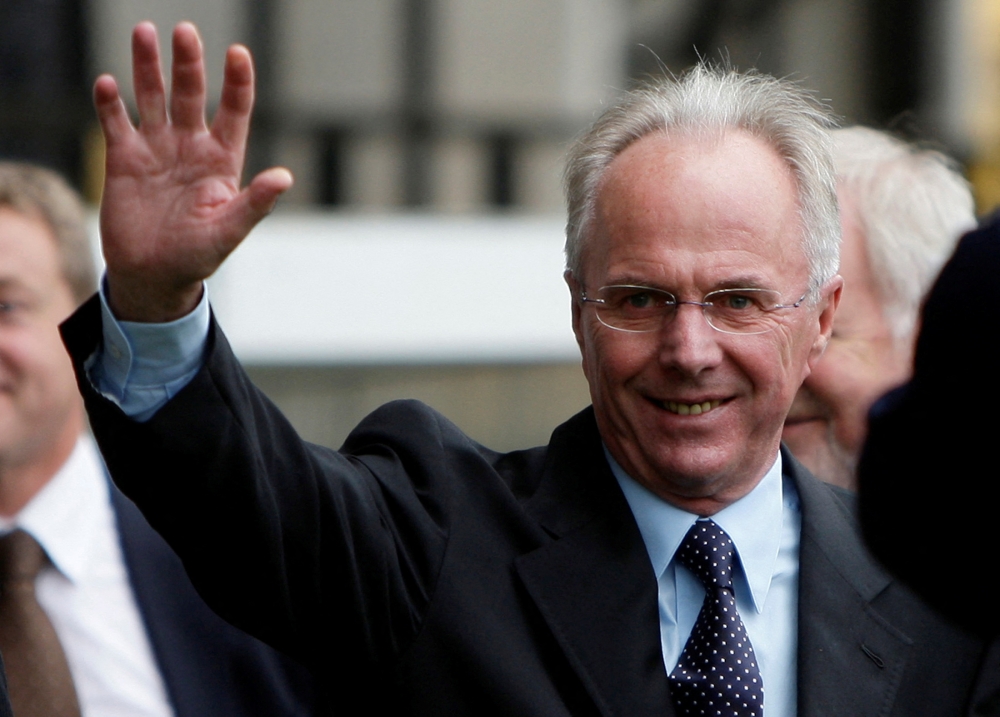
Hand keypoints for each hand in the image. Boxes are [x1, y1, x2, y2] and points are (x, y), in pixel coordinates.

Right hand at [94, 21, 292, 321]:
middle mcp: (190, 146)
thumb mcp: (229, 231)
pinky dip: (111, 103)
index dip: (237, 83)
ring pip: (152, 98)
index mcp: (222, 160)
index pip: (234, 112)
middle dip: (188, 63)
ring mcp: (156, 149)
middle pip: (190, 94)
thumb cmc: (198, 256)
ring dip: (147, 68)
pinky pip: (116, 123)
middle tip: (184, 31)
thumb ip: (255, 204)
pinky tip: (109, 84)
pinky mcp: (123, 159)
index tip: (238, 53)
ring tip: (144, 33)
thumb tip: (285, 178)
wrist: (153, 275)